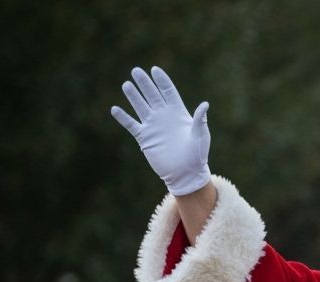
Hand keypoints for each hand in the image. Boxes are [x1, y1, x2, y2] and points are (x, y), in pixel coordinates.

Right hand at [111, 66, 211, 195]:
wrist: (186, 173)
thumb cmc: (198, 155)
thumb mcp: (200, 136)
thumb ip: (199, 120)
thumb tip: (204, 105)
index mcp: (179, 113)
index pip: (168, 92)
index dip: (162, 81)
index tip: (154, 69)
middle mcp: (164, 117)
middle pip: (152, 95)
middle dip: (144, 83)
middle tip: (136, 71)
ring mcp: (154, 127)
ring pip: (141, 107)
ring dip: (133, 96)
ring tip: (127, 84)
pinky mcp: (145, 138)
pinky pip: (131, 125)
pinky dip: (123, 118)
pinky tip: (115, 109)